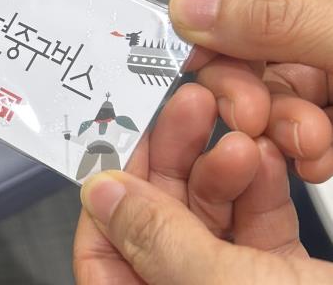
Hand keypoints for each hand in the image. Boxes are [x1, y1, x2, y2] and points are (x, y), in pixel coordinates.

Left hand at [73, 84, 330, 283]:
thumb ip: (159, 241)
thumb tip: (102, 196)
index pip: (102, 258)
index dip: (108, 201)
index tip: (119, 145)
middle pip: (157, 226)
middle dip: (170, 162)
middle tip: (183, 114)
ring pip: (208, 218)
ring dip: (220, 168)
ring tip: (239, 137)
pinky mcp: (281, 280)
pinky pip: (255, 226)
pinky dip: (259, 189)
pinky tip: (266, 159)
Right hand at [169, 0, 332, 181]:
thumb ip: (279, 18)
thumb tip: (193, 10)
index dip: (214, 8)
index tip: (197, 51)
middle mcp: (328, 8)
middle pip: (248, 35)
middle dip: (245, 83)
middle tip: (247, 111)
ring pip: (271, 85)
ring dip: (275, 124)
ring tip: (301, 145)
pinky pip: (300, 120)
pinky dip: (300, 145)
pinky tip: (314, 158)